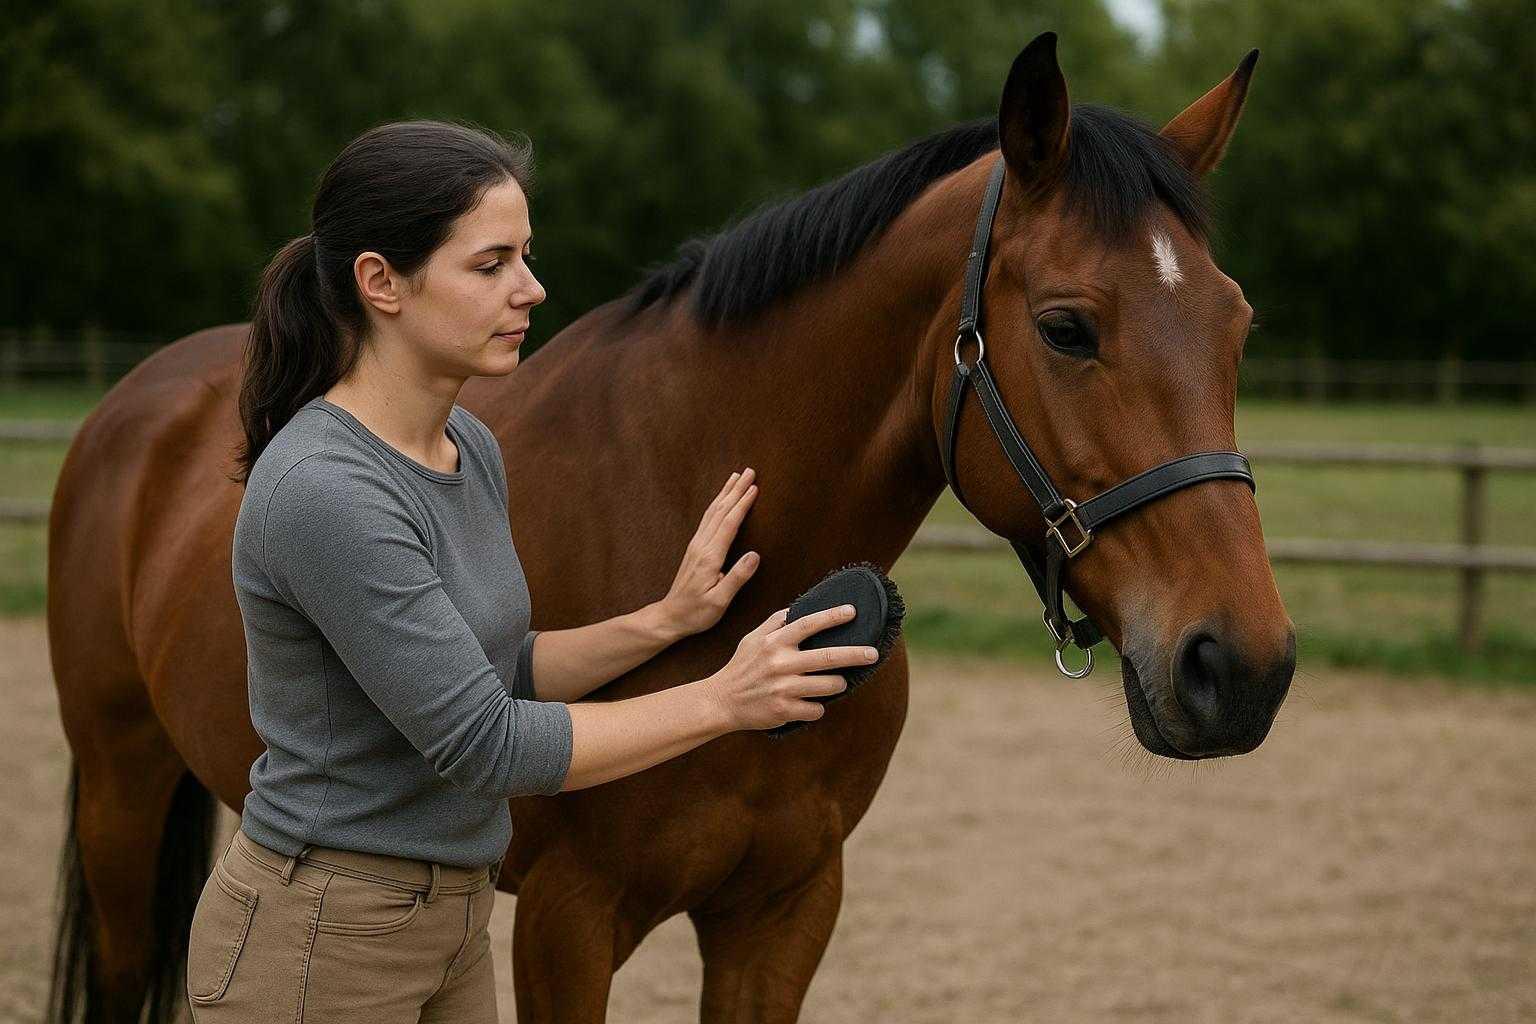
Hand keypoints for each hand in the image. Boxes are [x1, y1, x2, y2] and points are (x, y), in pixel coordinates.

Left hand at [655, 468, 760, 639]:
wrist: (670, 616)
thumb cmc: (696, 612)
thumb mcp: (719, 601)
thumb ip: (737, 578)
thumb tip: (755, 555)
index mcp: (710, 556)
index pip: (729, 523)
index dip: (742, 504)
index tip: (755, 487)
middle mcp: (701, 546)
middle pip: (721, 511)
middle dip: (736, 490)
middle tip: (750, 471)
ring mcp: (696, 545)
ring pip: (712, 511)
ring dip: (725, 492)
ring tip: (736, 476)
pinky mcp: (694, 548)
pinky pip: (707, 519)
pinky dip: (717, 504)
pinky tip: (721, 500)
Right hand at [706, 604, 877, 731]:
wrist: (721, 701)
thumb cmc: (742, 666)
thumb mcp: (753, 638)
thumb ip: (776, 622)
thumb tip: (799, 606)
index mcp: (774, 642)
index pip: (808, 624)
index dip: (832, 616)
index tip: (852, 612)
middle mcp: (780, 663)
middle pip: (828, 657)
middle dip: (855, 655)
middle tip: (873, 653)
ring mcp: (783, 689)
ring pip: (829, 686)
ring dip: (837, 684)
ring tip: (835, 682)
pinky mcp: (784, 710)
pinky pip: (817, 709)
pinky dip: (817, 707)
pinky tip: (807, 703)